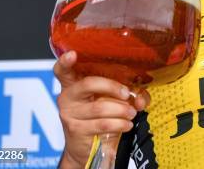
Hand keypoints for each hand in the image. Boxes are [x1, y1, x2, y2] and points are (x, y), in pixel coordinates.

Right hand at [53, 51, 150, 167]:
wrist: (88, 150)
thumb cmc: (101, 117)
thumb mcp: (114, 100)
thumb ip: (129, 94)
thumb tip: (140, 98)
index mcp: (74, 83)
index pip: (62, 70)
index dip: (65, 61)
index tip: (73, 54)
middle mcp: (68, 97)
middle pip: (88, 83)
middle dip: (113, 87)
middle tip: (126, 94)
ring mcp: (70, 114)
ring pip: (100, 107)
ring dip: (122, 110)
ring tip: (131, 113)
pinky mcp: (76, 130)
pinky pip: (103, 123)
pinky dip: (120, 124)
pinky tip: (127, 124)